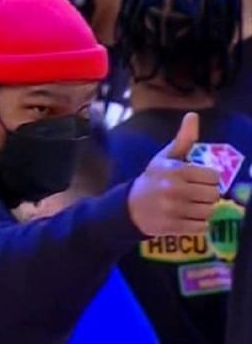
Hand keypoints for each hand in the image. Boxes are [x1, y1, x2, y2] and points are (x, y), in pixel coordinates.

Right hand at [129, 112, 219, 235]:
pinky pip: (201, 227)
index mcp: (176, 170)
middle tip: (197, 194)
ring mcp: (173, 210)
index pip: (213, 176)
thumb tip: (193, 115)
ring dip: (204, 210)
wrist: (130, 206)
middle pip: (213, 195)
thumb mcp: (165, 157)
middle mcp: (175, 190)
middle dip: (207, 195)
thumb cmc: (152, 179)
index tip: (199, 180)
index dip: (209, 179)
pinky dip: (198, 224)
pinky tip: (188, 217)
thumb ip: (183, 139)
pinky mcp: (172, 227)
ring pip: (208, 212)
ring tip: (192, 206)